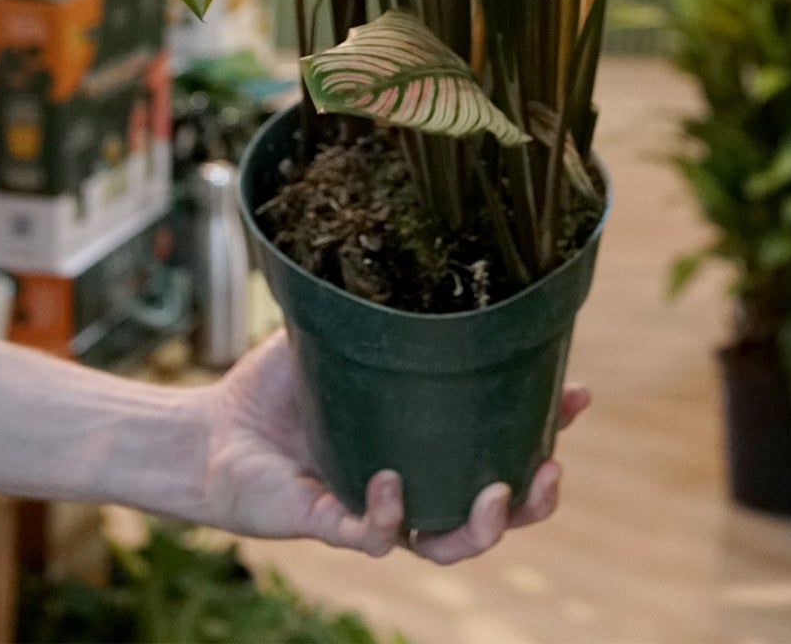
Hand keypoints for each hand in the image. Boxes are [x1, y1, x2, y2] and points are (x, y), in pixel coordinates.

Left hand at [191, 333, 587, 563]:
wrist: (211, 430)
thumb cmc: (278, 387)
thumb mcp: (346, 337)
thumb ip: (387, 311)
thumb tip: (429, 245)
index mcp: (423, 443)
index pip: (498, 445)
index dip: (545, 429)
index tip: (580, 395)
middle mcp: (409, 484)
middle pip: (492, 514)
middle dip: (535, 502)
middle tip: (551, 468)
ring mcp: (373, 510)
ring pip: (445, 545)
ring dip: (483, 528)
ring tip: (499, 494)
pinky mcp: (330, 524)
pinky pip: (372, 537)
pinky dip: (388, 514)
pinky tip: (392, 479)